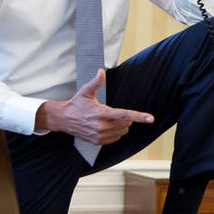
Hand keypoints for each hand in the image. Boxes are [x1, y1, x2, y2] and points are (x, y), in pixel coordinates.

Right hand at [36, 70, 153, 144]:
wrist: (63, 119)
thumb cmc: (76, 104)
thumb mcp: (85, 91)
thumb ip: (95, 82)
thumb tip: (101, 71)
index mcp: (101, 113)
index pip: (124, 115)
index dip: (139, 116)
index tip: (151, 118)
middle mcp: (101, 126)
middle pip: (126, 124)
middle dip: (126, 118)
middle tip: (114, 113)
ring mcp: (100, 135)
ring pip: (122, 132)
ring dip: (121, 126)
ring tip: (109, 119)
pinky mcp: (98, 142)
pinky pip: (115, 138)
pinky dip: (115, 133)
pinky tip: (106, 127)